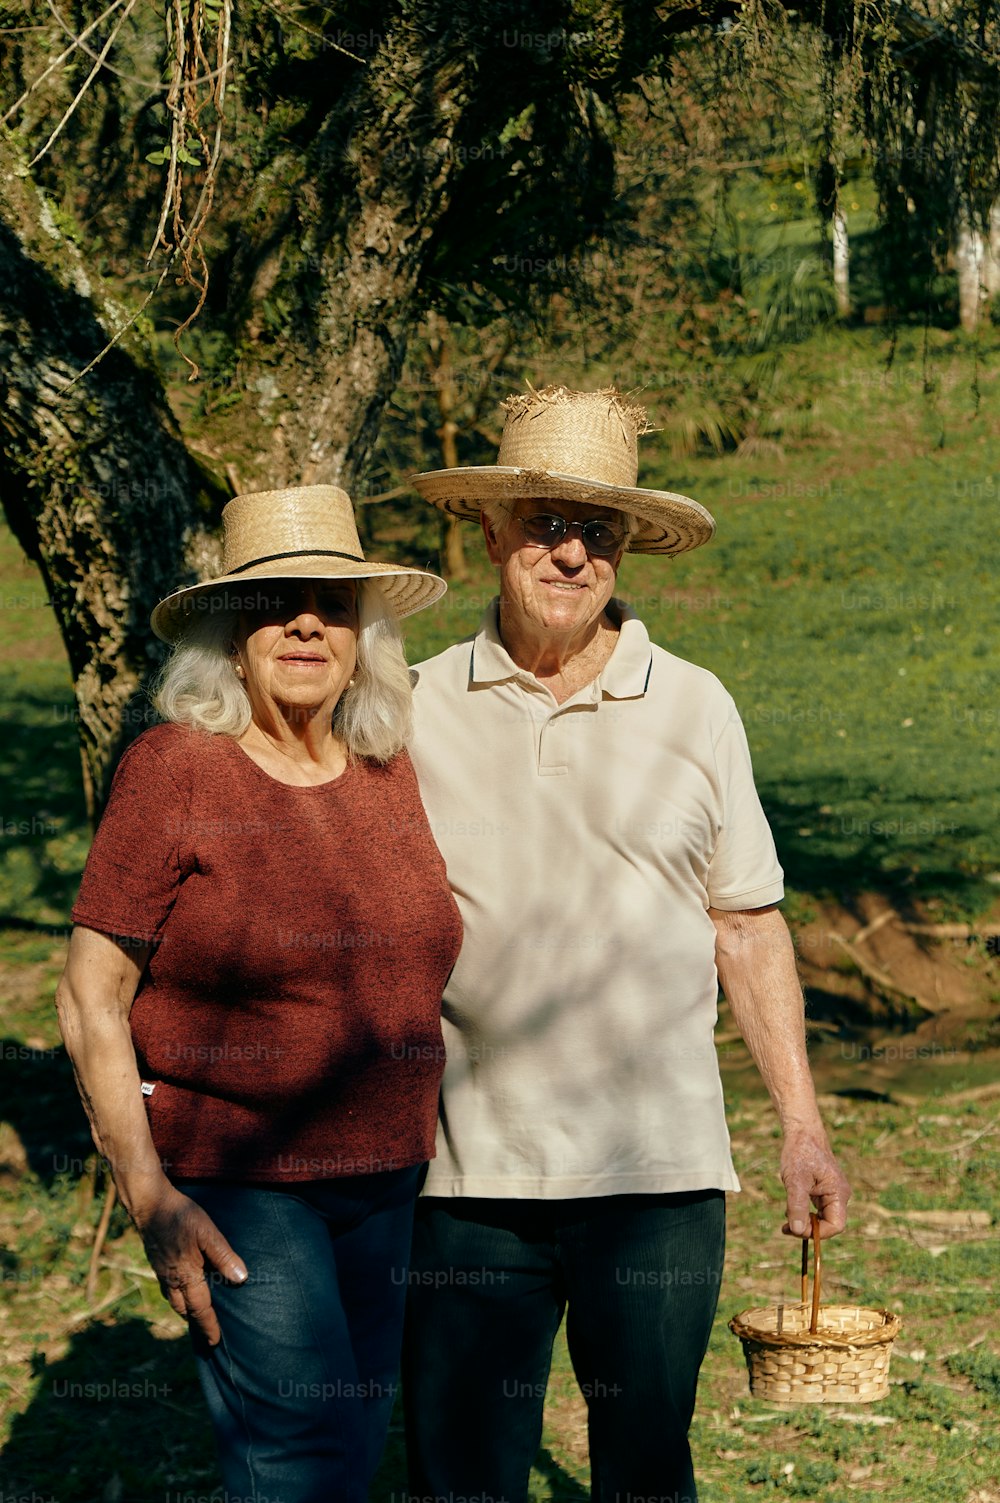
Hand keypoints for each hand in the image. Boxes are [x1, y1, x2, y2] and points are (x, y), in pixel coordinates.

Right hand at [133, 1184, 247, 1344]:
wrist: (150, 1204)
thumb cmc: (181, 1217)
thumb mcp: (208, 1233)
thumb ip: (224, 1256)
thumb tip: (241, 1280)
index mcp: (185, 1276)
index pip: (200, 1309)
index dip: (209, 1326)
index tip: (215, 1342)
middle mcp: (171, 1280)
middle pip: (184, 1310)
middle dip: (196, 1323)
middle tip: (207, 1335)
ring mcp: (161, 1272)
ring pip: (174, 1300)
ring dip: (186, 1311)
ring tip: (197, 1315)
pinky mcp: (157, 1263)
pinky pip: (168, 1289)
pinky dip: (178, 1297)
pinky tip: (183, 1289)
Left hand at [779, 1128, 850, 1239]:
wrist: (802, 1133)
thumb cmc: (800, 1153)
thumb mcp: (795, 1181)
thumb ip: (797, 1206)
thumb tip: (797, 1230)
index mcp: (839, 1193)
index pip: (835, 1225)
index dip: (817, 1233)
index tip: (795, 1230)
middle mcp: (839, 1195)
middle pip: (829, 1224)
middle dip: (808, 1228)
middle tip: (786, 1227)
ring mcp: (833, 1193)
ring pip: (822, 1218)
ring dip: (804, 1222)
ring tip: (786, 1219)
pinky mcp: (824, 1190)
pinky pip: (817, 1210)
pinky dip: (804, 1213)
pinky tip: (790, 1210)